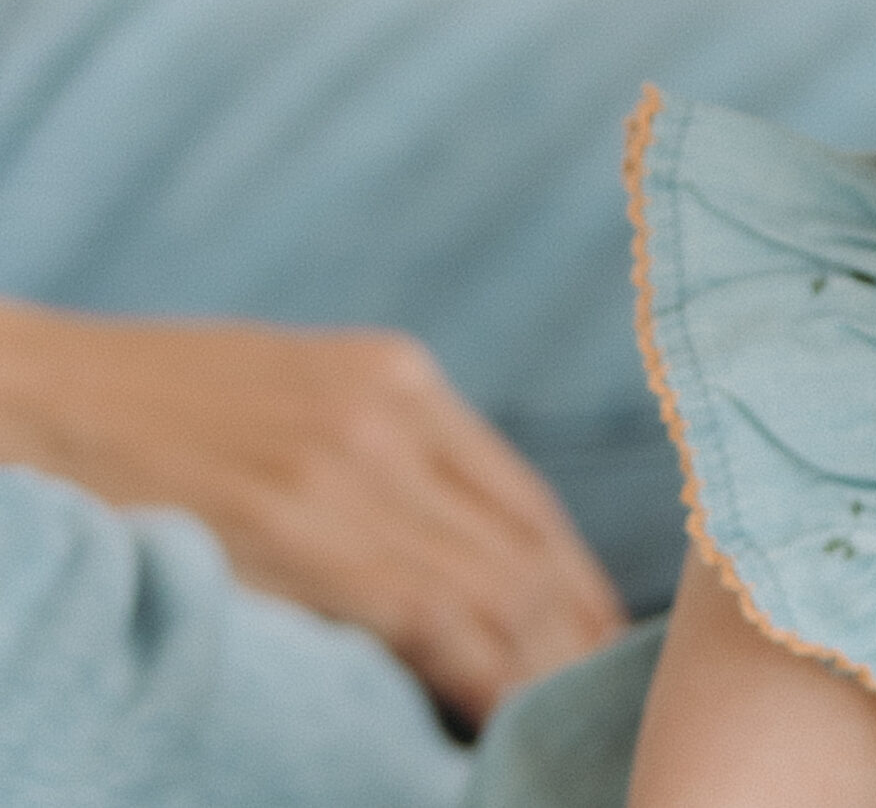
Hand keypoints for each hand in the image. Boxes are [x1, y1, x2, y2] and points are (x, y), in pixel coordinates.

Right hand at [0, 301, 625, 728]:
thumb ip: (378, 450)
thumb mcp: (291, 394)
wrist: (26, 399)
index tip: (600, 635)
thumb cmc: (147, 409)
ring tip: (561, 716)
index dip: (575, 578)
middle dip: (573, 630)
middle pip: (521, 547)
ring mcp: (344, 472)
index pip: (523, 500)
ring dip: (538, 663)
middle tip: (601, 693)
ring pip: (489, 587)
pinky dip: (477, 672)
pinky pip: (426, 614)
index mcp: (396, 377)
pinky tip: (498, 713)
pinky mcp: (297, 528)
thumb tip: (454, 541)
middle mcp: (389, 417)